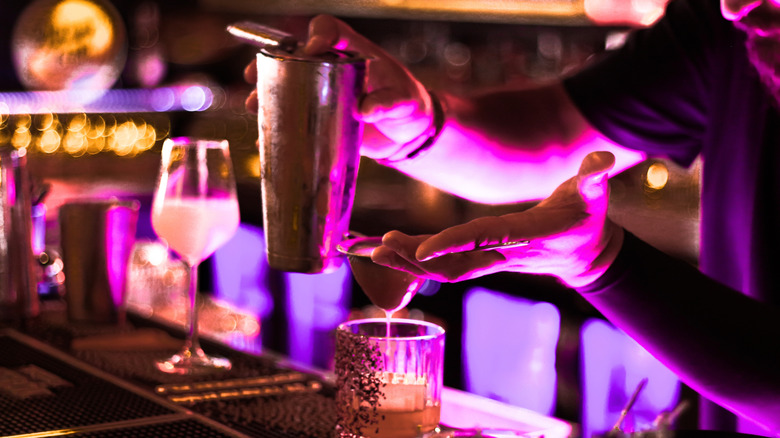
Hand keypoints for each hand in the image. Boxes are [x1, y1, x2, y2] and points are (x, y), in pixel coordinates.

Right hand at [244, 15, 433, 159]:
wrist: (406, 134)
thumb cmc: (408, 106)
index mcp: (352, 51)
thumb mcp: (404, 102)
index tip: (308, 50)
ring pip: (285, 84)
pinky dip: (276, 127)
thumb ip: (388, 103)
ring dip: (265, 94)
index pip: (329, 29)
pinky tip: (262, 138)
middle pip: (292, 54)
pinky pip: (292, 117)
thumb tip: (364, 110)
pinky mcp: (318, 118)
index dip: (316, 34)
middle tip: (254, 76)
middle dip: (269, 62)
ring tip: (253, 106)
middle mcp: (330, 67)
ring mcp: (321, 92)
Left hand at [370, 151, 624, 287]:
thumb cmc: (587, 219)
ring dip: (408, 262)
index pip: (485, 240)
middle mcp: (503, 253)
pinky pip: (444, 263)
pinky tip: (389, 247)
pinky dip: (415, 258)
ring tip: (374, 249)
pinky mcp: (481, 257)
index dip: (453, 244)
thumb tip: (603, 159)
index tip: (421, 250)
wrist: (585, 254)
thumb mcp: (594, 195)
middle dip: (416, 259)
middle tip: (380, 247)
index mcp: (526, 236)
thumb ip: (594, 177)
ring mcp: (490, 259)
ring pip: (444, 268)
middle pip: (454, 263)